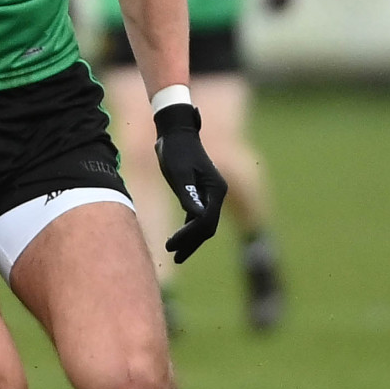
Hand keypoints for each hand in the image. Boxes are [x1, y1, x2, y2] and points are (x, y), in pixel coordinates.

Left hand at [152, 102, 227, 261]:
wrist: (176, 133)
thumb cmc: (176, 151)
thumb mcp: (178, 173)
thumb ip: (187, 194)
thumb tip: (196, 216)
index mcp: (216, 189)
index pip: (206, 221)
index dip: (189, 236)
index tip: (171, 245)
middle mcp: (217, 193)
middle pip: (208, 227)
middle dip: (192, 243)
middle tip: (174, 255)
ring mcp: (211, 194)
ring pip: (205, 224)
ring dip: (191, 239)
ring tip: (175, 252)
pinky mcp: (202, 193)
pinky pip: (199, 217)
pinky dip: (190, 229)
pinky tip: (179, 238)